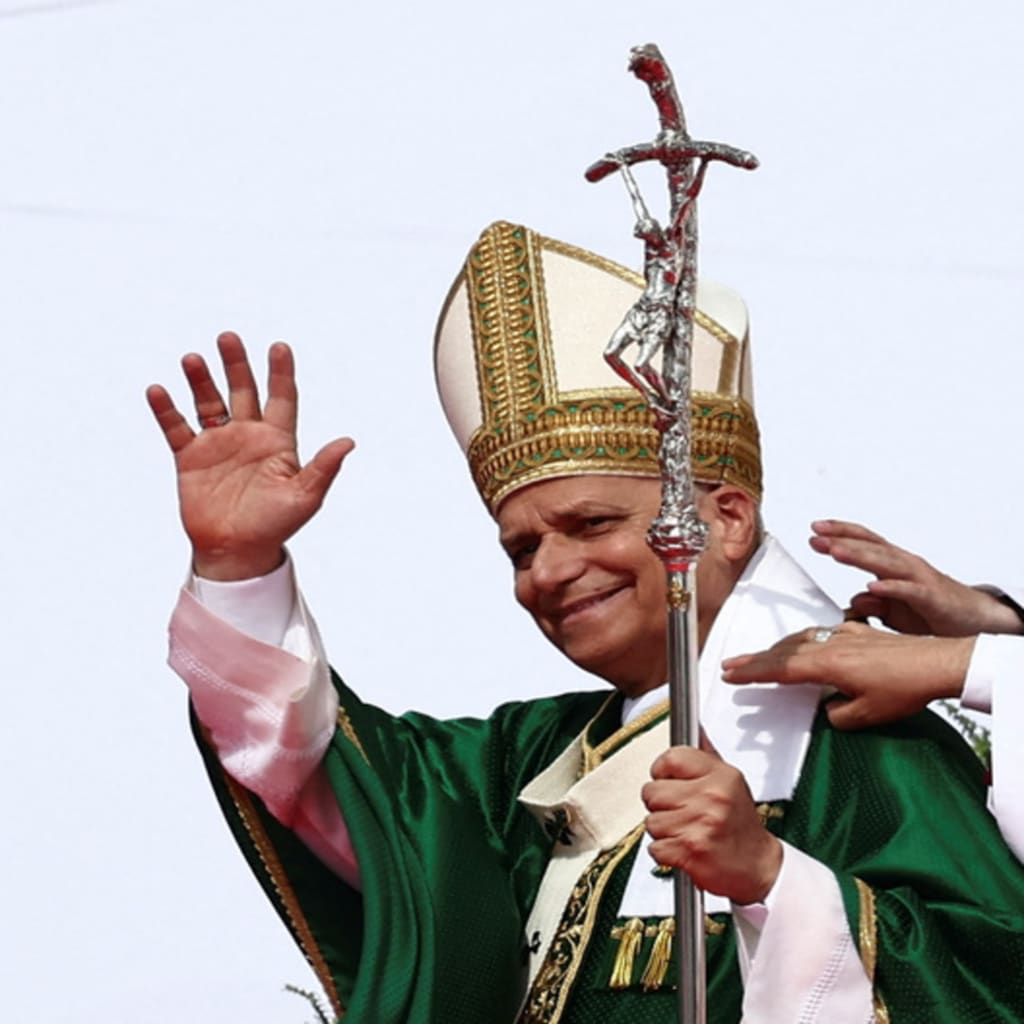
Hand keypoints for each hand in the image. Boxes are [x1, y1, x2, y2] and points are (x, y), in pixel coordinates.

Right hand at [146, 332, 354, 579]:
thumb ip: (323, 468)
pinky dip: (166, 409)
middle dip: (236, 364)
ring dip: (200, 380)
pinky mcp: (190, 457)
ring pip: (208, 402)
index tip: (280, 347)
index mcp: (278, 441)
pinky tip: (158, 390)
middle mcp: (248, 435)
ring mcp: (218, 443)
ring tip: (193, 359)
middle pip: (242, 390)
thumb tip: (349, 441)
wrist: (237, 551)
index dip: (281, 373)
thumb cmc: (275, 526)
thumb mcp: (305, 497)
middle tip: (228, 338)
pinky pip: (176, 427)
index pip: (282, 398)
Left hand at [642, 738, 781, 904]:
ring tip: (685, 832)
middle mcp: (712, 797)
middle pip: (653, 791)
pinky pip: (654, 848)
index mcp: (721, 776)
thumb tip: (695, 728)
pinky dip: (664, 853)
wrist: (758, 867)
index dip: (661, 771)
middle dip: (659, 805)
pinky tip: (683, 849)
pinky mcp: (690, 851)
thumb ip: (707, 756)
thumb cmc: (740, 826)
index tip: (667, 780)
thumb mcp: (731, 783)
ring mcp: (701, 823)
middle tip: (679, 812)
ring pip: (651, 821)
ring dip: (662, 831)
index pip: (671, 758)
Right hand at [721, 621, 972, 727]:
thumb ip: (838, 716)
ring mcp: (844, 635)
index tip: (730, 673)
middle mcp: (830, 645)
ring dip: (777, 649)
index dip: (752, 672)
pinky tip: (806, 644)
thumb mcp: (867, 715)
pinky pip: (821, 633)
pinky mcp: (859, 632)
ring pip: (800, 638)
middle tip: (731, 664)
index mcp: (827, 664)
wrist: (937, 663)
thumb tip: (829, 710)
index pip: (779, 668)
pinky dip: (804, 640)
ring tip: (761, 658)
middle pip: (783, 650)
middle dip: (755, 659)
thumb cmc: (904, 688)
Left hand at [810, 519, 1023, 636]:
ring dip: (859, 556)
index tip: (814, 530)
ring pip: (886, 562)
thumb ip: (873, 604)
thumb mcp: (895, 610)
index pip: (863, 542)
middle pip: (870, 547)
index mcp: (893, 565)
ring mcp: (919, 579)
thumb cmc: (932, 611)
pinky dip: (891, 587)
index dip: (840, 534)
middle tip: (817, 537)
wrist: (973, 620)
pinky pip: (909, 591)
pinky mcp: (932, 598)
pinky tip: (873, 586)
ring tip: (835, 551)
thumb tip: (855, 600)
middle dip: (842, 541)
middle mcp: (904, 565)